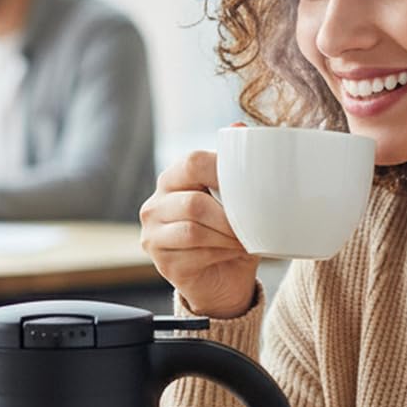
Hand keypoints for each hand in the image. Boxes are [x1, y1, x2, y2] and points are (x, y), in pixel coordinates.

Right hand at [139, 148, 258, 318]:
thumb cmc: (232, 234)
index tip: (249, 186)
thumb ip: (237, 166)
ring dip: (227, 236)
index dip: (222, 170)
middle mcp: (156, 205)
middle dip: (230, 216)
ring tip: (245, 239)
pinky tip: (232, 253)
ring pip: (194, 230)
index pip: (191, 162)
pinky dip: (221, 252)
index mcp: (173, 179)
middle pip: (193, 202)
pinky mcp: (161, 261)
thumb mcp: (238, 199)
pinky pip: (194, 253)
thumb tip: (241, 128)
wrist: (226, 279)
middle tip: (252, 224)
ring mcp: (154, 234)